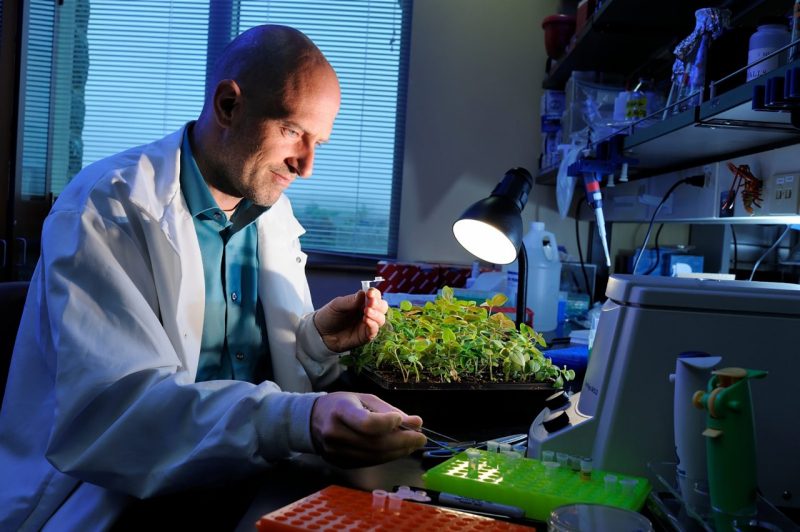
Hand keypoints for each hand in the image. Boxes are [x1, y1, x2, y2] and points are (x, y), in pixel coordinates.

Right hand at [310, 392, 425, 466]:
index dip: (388, 423)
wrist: (312, 421)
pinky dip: (388, 457)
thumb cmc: (341, 405)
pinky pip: (370, 463)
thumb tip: (416, 423)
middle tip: (421, 438)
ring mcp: (336, 452)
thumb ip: (389, 410)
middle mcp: (336, 434)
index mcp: (340, 411)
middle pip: (375, 443)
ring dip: (399, 451)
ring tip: (414, 444)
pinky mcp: (341, 464)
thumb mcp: (363, 398)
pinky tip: (399, 450)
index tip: (402, 419)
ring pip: (375, 457)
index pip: (366, 423)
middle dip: (403, 441)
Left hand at [313, 288, 388, 351]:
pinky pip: (374, 331)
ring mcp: (367, 325)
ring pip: (381, 319)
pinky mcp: (365, 336)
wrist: (320, 333)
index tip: (370, 293)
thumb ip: (350, 301)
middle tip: (371, 303)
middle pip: (382, 307)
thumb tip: (363, 293)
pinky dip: (373, 325)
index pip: (375, 296)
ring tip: (366, 312)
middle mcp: (367, 313)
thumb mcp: (337, 305)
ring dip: (376, 314)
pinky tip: (366, 320)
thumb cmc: (329, 316)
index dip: (375, 294)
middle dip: (378, 304)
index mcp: (362, 302)